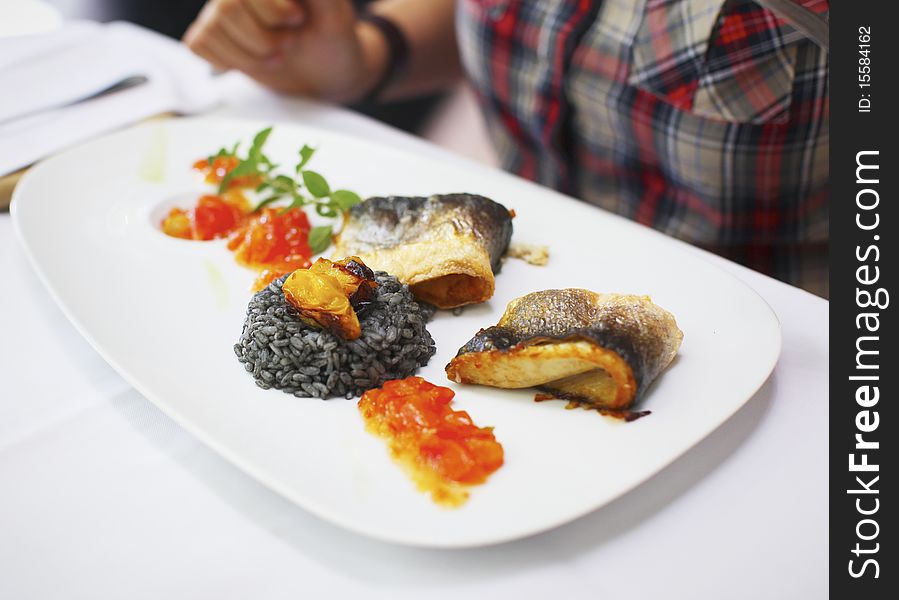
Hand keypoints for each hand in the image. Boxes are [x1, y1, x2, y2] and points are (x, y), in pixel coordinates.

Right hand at [184, 0, 386, 101]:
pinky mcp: (215, 33)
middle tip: (289, 44)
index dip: (272, 11)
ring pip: (210, 29)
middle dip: (262, 40)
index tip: (298, 20)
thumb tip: (298, 0)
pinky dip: (225, 61)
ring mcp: (223, 8)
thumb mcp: (335, 15)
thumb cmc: (334, 40)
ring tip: (275, 56)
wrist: (326, 71)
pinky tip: (250, 60)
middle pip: (225, 9)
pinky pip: (197, 43)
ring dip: (248, 57)